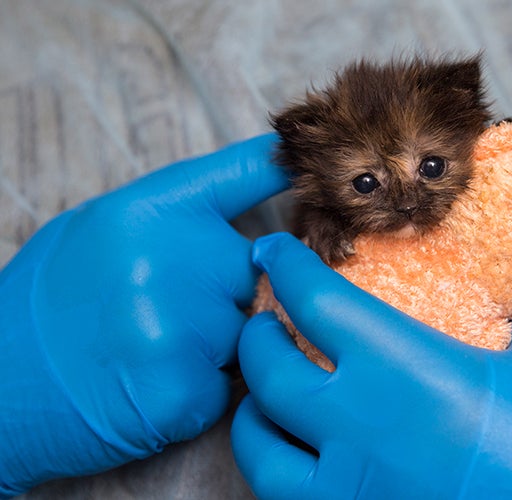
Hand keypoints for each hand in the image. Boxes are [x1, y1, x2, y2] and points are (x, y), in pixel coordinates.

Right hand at [0, 134, 287, 495]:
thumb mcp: (98, 232)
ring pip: (245, 332)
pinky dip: (199, 389)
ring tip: (151, 347)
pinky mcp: (184, 391)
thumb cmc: (49, 303)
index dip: (279, 167)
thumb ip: (170, 222)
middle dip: (225, 294)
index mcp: (146, 212)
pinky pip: (228, 385)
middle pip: (253, 272)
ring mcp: (181, 329)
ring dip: (213, 345)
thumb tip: (237, 226)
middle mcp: (172, 262)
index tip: (303, 164)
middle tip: (170, 308)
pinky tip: (150, 382)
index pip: (240, 174)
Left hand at [232, 233, 511, 498]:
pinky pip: (293, 498)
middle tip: (267, 318)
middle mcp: (365, 432)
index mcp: (411, 370)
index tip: (276, 251)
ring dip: (257, 410)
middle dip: (258, 334)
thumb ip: (482, 327)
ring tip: (271, 394)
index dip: (287, 266)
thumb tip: (461, 306)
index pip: (318, 301)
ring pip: (260, 447)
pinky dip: (284, 469)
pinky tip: (303, 455)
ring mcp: (355, 491)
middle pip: (269, 370)